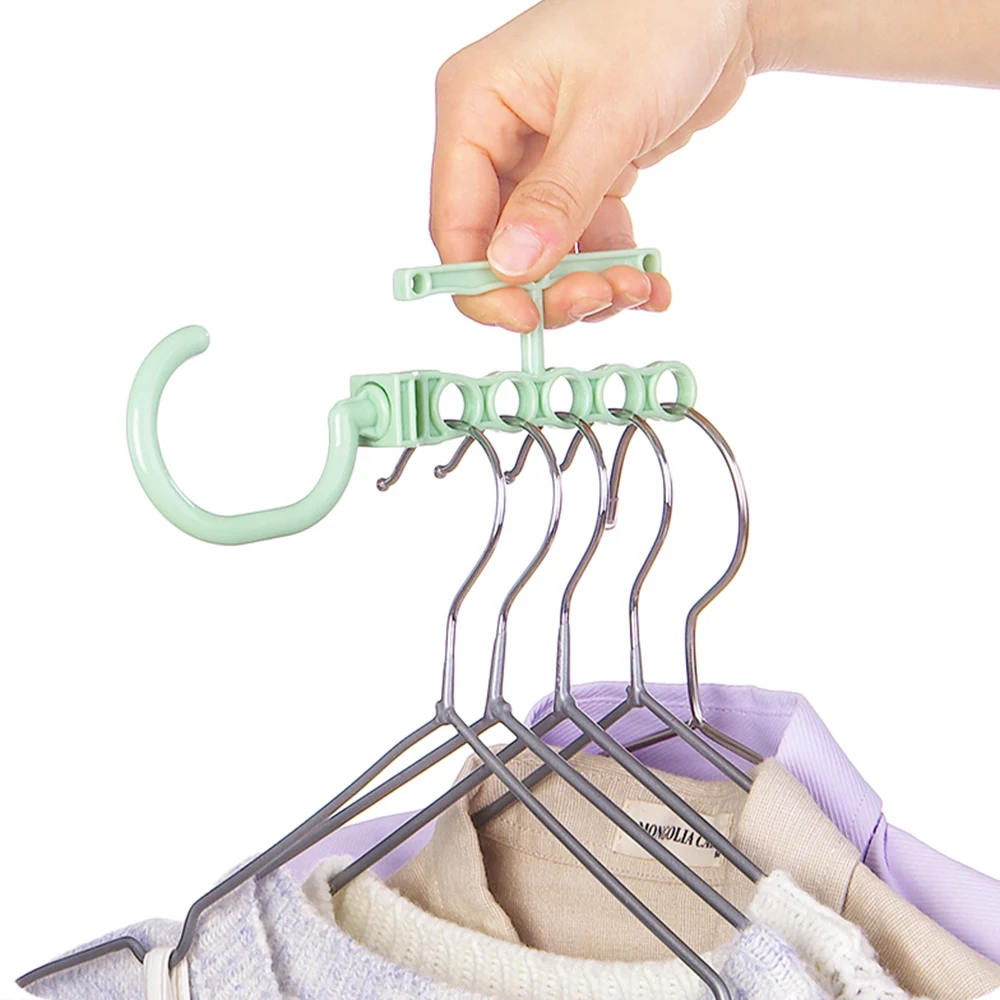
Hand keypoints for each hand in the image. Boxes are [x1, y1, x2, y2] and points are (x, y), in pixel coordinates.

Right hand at [431, 0, 758, 331]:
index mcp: (475, 106)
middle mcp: (498, 137)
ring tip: (638, 284)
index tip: (529, 319)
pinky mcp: (580, 177)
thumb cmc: (661, 17)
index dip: (483, 282)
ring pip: (543, 255)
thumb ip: (558, 198)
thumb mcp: (608, 114)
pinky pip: (584, 241)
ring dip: (589, 285)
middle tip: (602, 297)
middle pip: (498, 248)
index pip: (455, 220)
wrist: (724, 0)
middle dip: (550, 286)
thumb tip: (510, 268)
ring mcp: (539, 161)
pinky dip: (614, 267)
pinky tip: (650, 279)